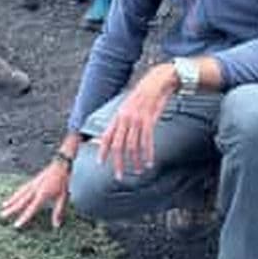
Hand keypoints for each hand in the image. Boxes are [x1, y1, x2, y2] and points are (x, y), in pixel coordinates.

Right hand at [0, 161, 70, 229]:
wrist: (60, 165)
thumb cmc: (62, 181)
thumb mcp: (62, 198)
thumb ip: (57, 212)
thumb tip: (56, 225)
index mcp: (42, 195)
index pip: (31, 209)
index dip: (23, 218)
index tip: (16, 225)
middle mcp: (35, 190)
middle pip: (20, 201)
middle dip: (11, 209)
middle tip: (2, 215)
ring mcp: (32, 184)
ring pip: (19, 194)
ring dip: (11, 200)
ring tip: (3, 205)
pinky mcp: (32, 180)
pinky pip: (22, 188)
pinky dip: (16, 193)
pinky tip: (13, 196)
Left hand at [98, 64, 177, 180]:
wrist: (157, 82)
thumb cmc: (144, 96)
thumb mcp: (129, 107)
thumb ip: (122, 121)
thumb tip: (115, 134)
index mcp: (118, 116)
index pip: (106, 136)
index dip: (102, 150)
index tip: (100, 163)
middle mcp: (124, 118)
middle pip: (118, 145)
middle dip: (118, 163)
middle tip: (119, 176)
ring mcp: (136, 119)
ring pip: (133, 146)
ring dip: (135, 161)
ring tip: (138, 170)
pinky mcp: (149, 120)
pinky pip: (147, 141)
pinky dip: (148, 154)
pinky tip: (149, 162)